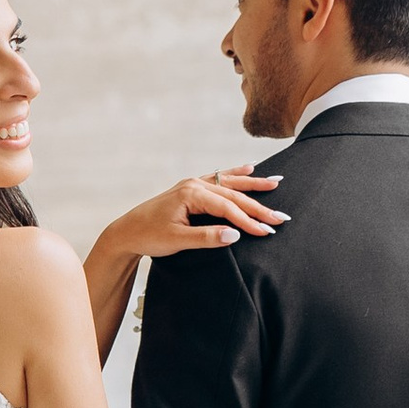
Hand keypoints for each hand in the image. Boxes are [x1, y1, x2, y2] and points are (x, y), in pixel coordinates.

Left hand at [100, 170, 286, 266]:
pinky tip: (249, 167)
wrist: (127, 231)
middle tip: (281, 217)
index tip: (267, 232)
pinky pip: (218, 178)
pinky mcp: (191, 188)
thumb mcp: (177, 241)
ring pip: (229, 182)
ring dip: (253, 183)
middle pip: (233, 194)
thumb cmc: (149, 236)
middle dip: (259, 206)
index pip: (228, 207)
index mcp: (191, 194)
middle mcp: (194, 184)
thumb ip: (206, 237)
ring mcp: (192, 184)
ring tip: (276, 182)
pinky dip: (235, 173)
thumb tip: (235, 235)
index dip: (249, 221)